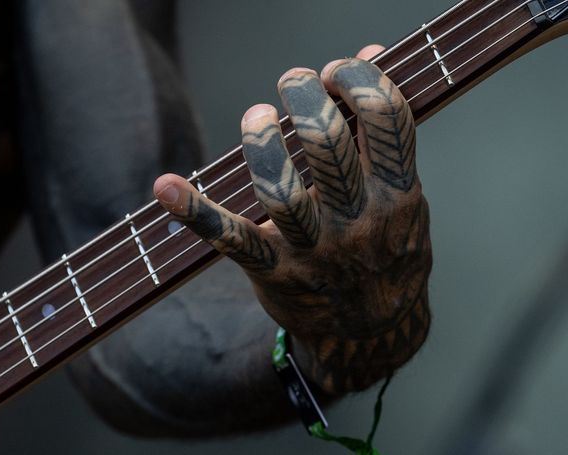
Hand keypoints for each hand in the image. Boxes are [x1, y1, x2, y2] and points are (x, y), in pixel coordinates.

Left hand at [153, 45, 430, 393]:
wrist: (374, 332)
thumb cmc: (387, 250)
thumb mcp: (403, 192)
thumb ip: (384, 126)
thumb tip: (373, 49)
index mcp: (398, 196)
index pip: (386, 118)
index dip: (359, 77)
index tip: (337, 70)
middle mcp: (358, 223)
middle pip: (327, 144)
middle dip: (305, 96)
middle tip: (293, 81)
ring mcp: (315, 251)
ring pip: (279, 190)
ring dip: (261, 140)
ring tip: (258, 114)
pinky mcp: (274, 272)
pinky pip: (231, 241)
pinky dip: (194, 213)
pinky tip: (165, 185)